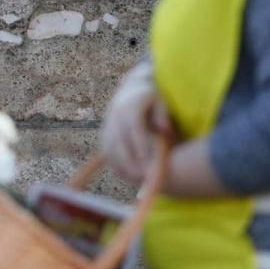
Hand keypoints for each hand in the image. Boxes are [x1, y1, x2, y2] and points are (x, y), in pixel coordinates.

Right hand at [101, 69, 171, 183]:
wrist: (131, 90)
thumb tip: (165, 131)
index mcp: (131, 107)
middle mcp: (116, 116)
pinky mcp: (104, 132)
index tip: (147, 160)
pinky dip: (113, 162)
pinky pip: (106, 149)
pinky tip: (124, 173)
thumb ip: (163, 116)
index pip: (134, 127)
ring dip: (119, 164)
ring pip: (109, 147)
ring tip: (133, 179)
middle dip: (128, 159)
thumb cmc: (152, 99)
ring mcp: (108, 124)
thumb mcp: (160, 101)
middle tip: (140, 177)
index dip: (139, 144)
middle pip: (119, 140)